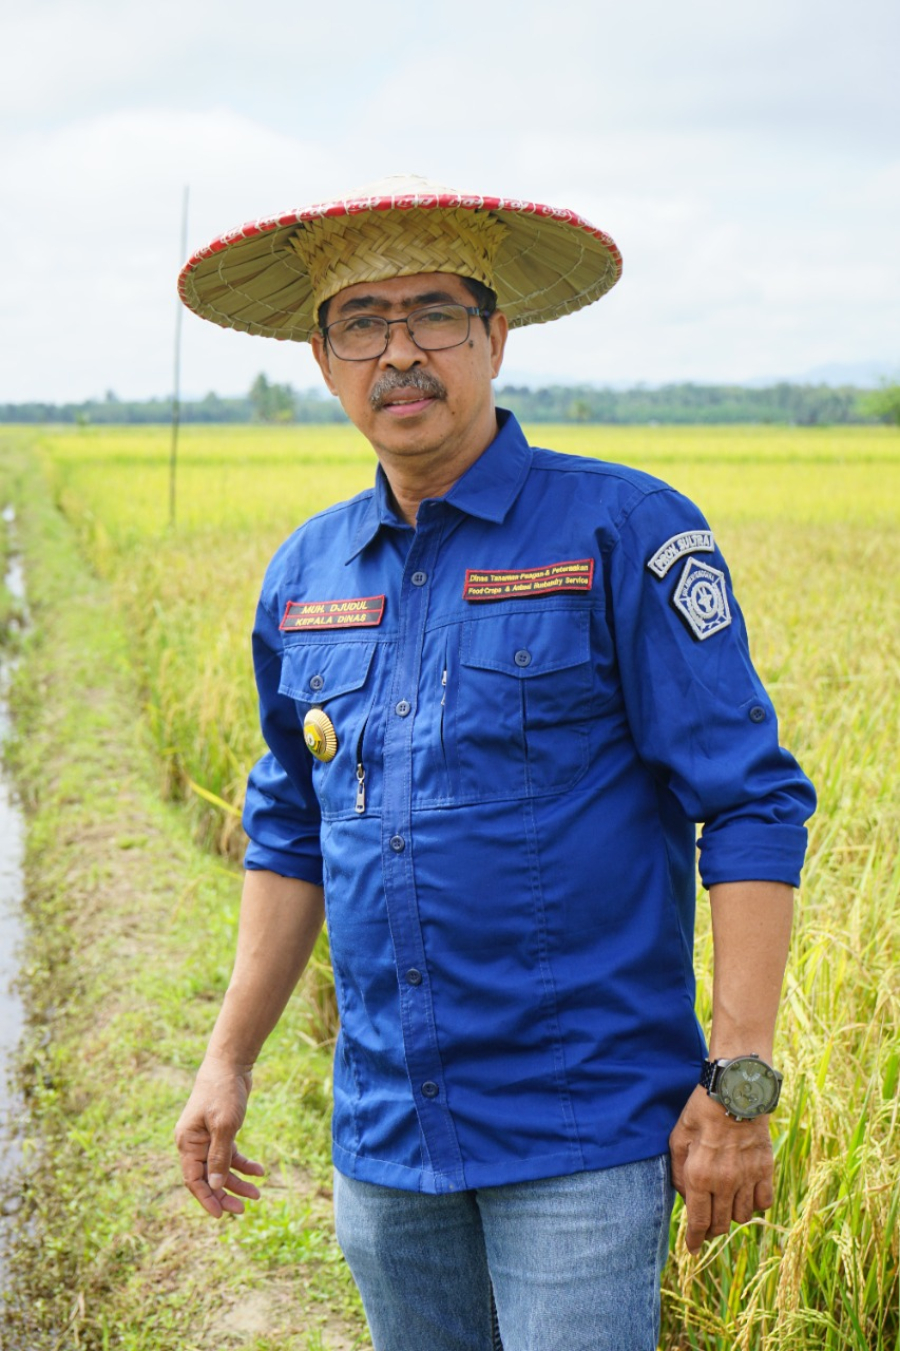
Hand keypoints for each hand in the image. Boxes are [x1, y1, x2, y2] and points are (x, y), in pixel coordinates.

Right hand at [175, 1059, 264, 1218]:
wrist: (231, 1064)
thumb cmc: (223, 1092)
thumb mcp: (224, 1126)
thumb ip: (219, 1156)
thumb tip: (215, 1186)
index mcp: (187, 1142)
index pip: (193, 1179)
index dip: (206, 1199)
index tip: (220, 1216)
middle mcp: (194, 1143)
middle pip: (208, 1177)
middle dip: (225, 1194)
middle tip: (243, 1209)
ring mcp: (207, 1138)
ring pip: (221, 1168)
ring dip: (238, 1181)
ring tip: (258, 1194)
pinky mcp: (221, 1131)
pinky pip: (230, 1154)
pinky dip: (244, 1164)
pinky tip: (260, 1171)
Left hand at [669, 1085, 774, 1253]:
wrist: (736, 1090)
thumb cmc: (701, 1110)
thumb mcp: (678, 1136)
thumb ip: (678, 1171)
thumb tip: (686, 1197)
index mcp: (700, 1175)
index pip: (698, 1221)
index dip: (694, 1239)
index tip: (692, 1249)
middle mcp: (725, 1182)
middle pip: (720, 1224)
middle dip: (710, 1230)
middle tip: (705, 1226)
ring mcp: (748, 1177)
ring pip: (742, 1217)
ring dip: (731, 1217)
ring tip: (723, 1207)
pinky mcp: (765, 1169)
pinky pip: (764, 1202)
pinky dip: (754, 1206)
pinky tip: (745, 1197)